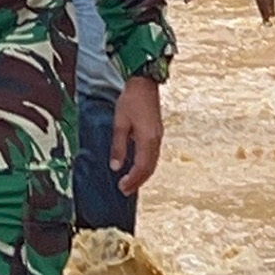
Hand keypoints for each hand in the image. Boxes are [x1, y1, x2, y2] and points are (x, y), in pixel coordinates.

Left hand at [112, 75, 164, 193]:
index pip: (141, 167)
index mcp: (147, 139)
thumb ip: (118, 146)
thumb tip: (116, 167)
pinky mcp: (157, 132)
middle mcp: (156, 140)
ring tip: (131, 182)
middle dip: (138, 181)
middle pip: (149, 168)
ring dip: (142, 175)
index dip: (132, 180)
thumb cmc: (131, 100)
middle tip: (125, 190)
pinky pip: (153, 155)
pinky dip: (146, 165)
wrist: (145, 83)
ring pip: (153, 162)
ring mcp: (158, 136)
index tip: (122, 187)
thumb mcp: (120, 123)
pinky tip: (137, 166)